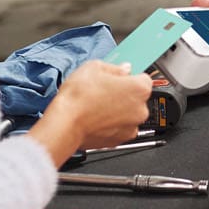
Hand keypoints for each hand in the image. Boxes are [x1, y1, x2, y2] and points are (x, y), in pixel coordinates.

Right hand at [30, 61, 151, 166]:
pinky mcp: (119, 141)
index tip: (119, 78)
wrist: (65, 124)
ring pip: (128, 114)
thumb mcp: (94, 67)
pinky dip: (111, 125)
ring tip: (97, 106)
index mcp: (139, 89)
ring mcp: (131, 127)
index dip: (129, 77)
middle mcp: (140, 110)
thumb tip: (123, 69)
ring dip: (118, 111)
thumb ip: (114, 67)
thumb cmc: (79, 97)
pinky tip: (95, 118)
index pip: (143, 78)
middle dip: (123, 94)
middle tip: (104, 91)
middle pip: (136, 98)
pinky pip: (119, 129)